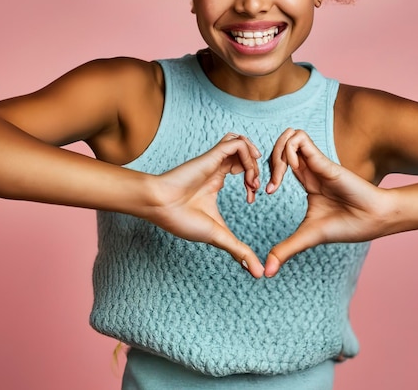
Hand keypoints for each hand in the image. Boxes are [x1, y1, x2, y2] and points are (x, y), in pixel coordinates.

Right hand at [149, 133, 264, 277]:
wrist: (160, 207)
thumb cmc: (182, 219)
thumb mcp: (219, 236)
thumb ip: (239, 251)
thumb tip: (258, 274)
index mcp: (217, 180)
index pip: (242, 167)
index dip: (254, 181)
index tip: (252, 199)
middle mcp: (217, 168)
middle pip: (245, 151)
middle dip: (257, 168)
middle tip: (255, 188)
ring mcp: (214, 160)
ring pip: (242, 143)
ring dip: (253, 159)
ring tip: (252, 179)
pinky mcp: (211, 156)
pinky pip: (235, 143)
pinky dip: (247, 153)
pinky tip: (247, 172)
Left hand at [264, 128, 391, 276]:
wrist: (375, 220)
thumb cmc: (347, 225)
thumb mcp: (308, 237)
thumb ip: (286, 249)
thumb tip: (267, 272)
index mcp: (306, 180)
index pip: (279, 161)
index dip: (266, 172)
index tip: (266, 193)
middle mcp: (309, 168)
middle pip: (281, 145)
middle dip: (268, 160)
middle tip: (270, 184)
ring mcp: (316, 162)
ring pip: (289, 136)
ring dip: (277, 152)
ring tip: (279, 175)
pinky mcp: (324, 161)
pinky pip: (300, 141)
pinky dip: (289, 151)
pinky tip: (290, 170)